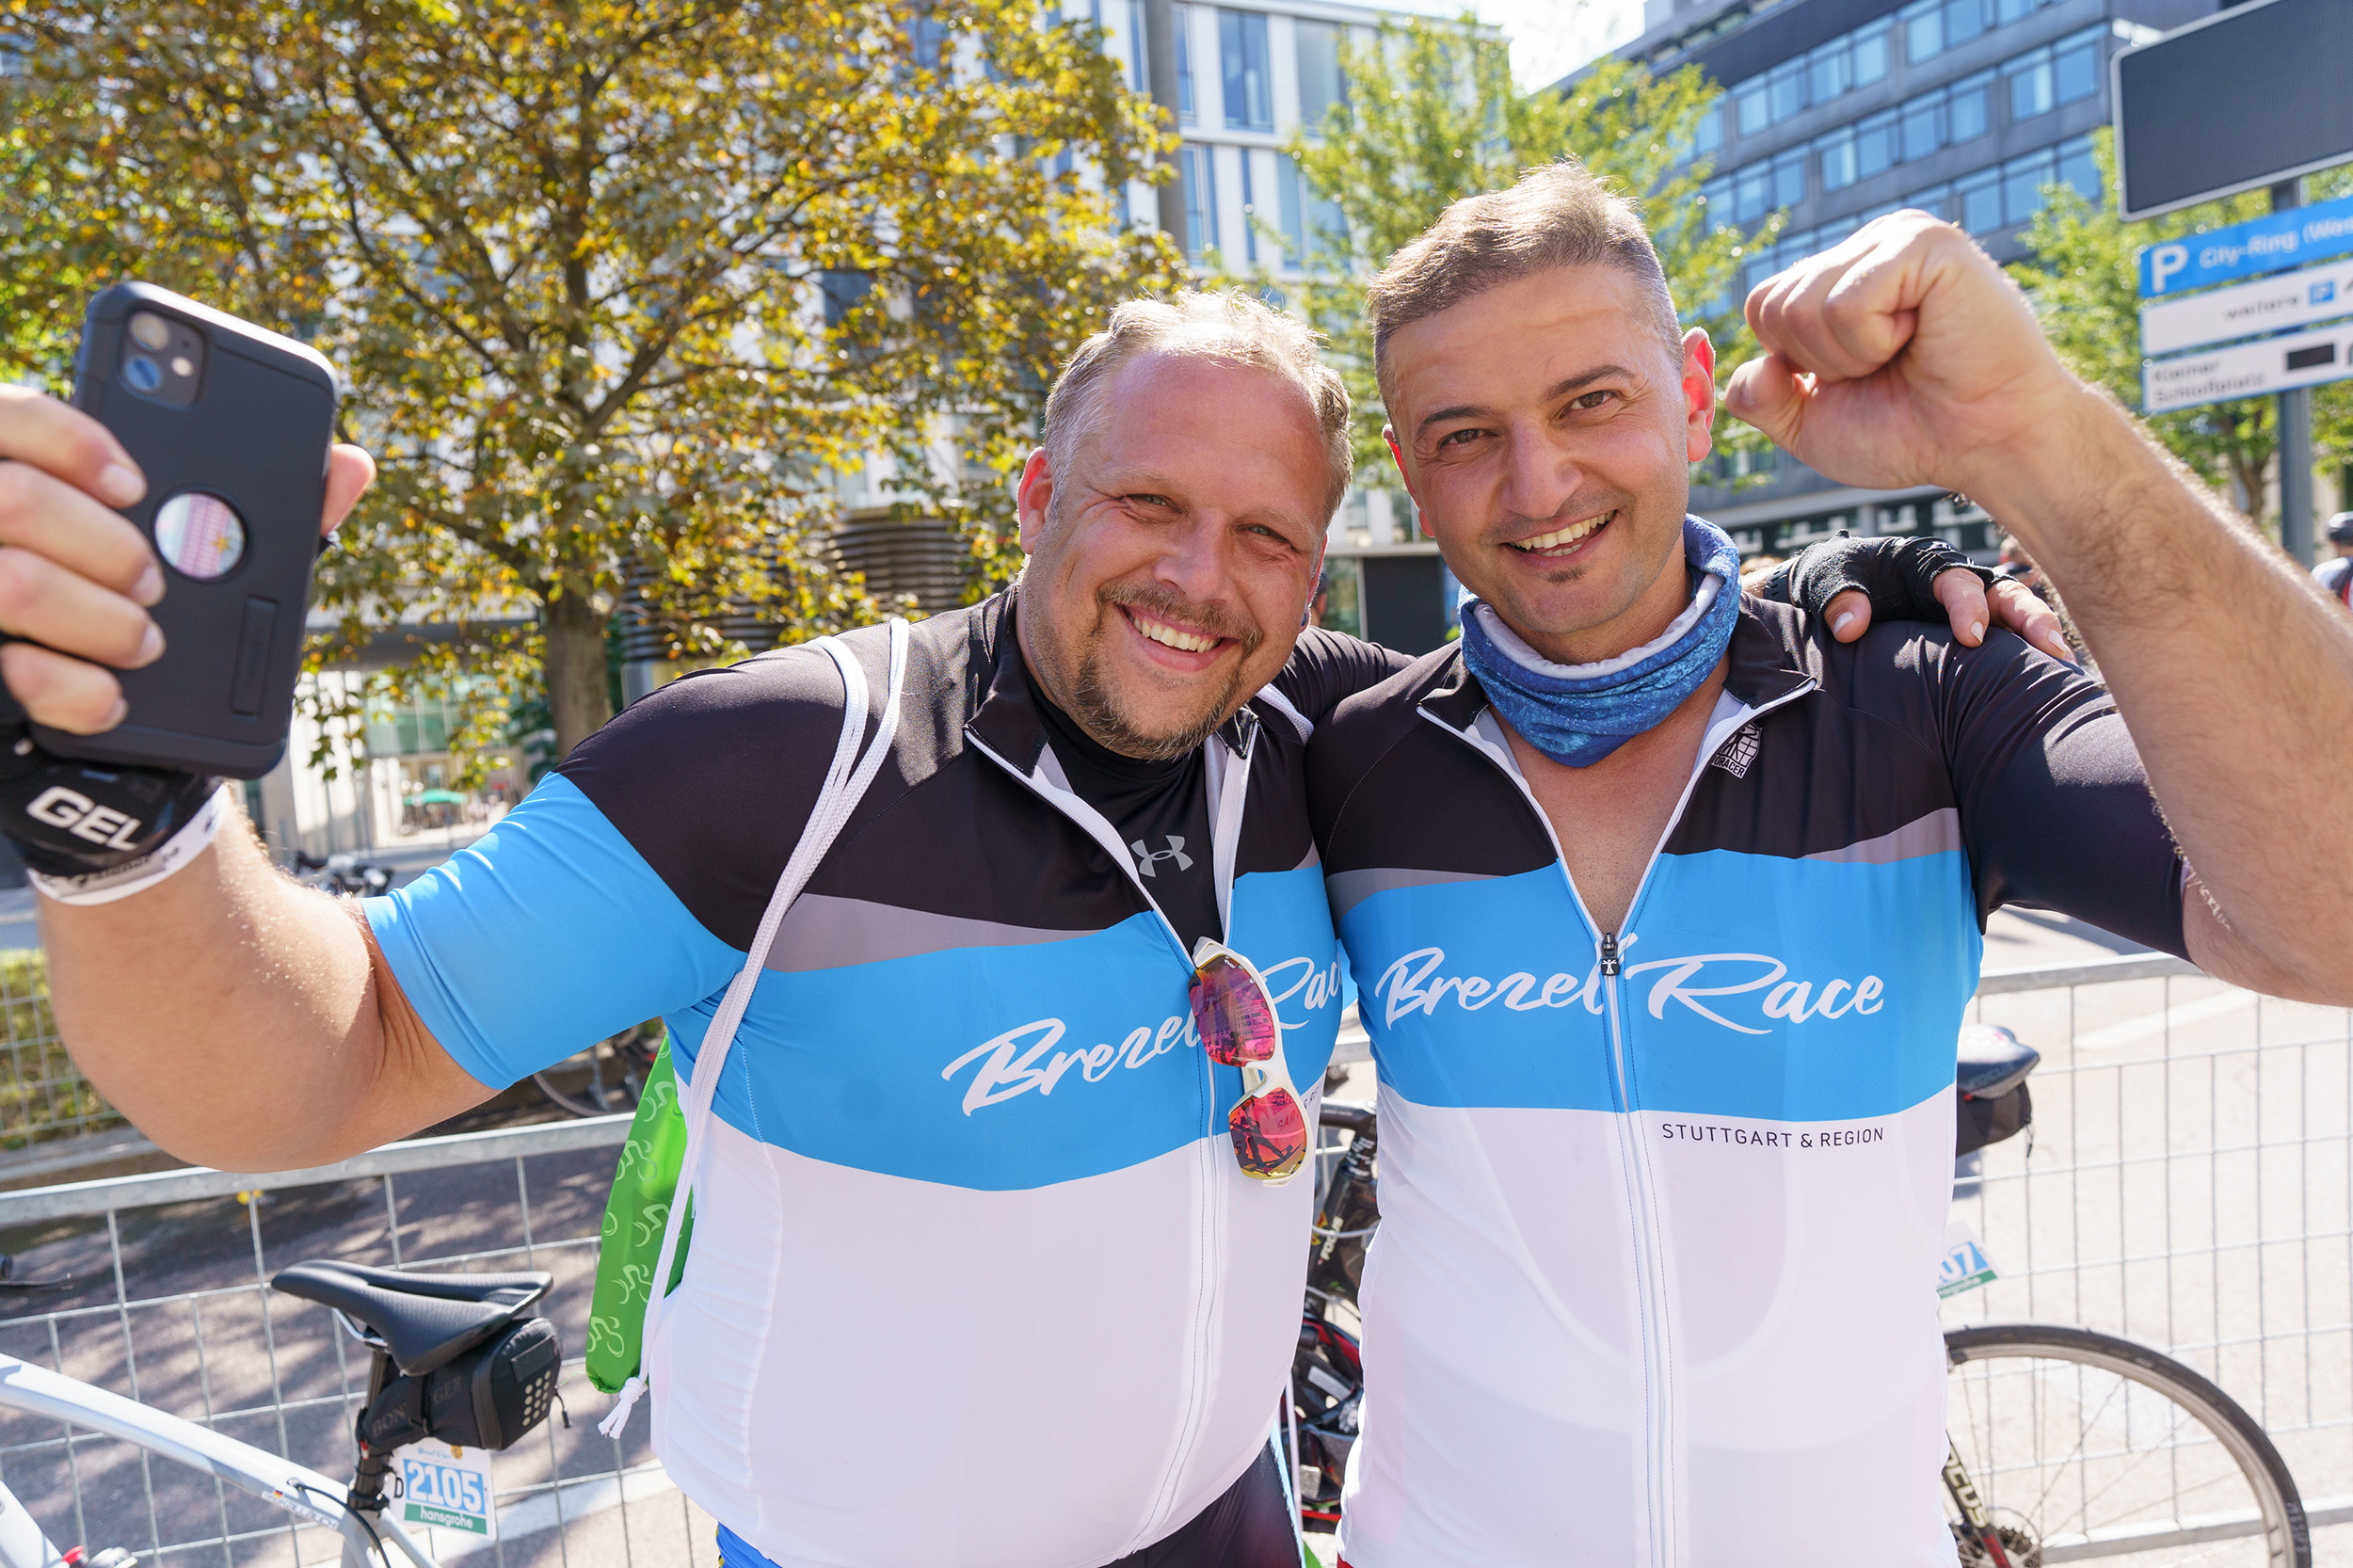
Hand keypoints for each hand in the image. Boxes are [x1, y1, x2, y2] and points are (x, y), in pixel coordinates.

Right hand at [0, 386, 373, 732]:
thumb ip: (284, 505)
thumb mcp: (230, 554)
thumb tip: (352, 464)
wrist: (127, 720)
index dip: (69, 440)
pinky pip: (12, 672)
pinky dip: (73, 689)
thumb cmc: (174, 611)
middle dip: (105, 545)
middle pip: (12, 498)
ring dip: (99, 620)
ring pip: (12, 583)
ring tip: (146, 641)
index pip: (10, 413)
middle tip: (155, 584)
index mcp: (26, 470)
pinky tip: (112, 697)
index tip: (135, 484)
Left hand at [1723, 212, 2085, 503]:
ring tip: (1908, 352)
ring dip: (1849, 357)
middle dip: (1820, 363)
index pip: (1762, 306)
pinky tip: (1923, 337)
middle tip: (1888, 368)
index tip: (1858, 377)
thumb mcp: (1810, 423)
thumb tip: (1748, 365)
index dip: (1796, 363)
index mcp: (1843, 273)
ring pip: (1804, 306)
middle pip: (1773, 306)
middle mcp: (1868, 244)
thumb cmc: (1912, 433)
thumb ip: (1759, 396)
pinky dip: (1873, 343)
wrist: (1989, 446)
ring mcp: (1897, 235)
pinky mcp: (1926, 244)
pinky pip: (1846, 304)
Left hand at [1822, 571, 2068, 659]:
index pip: (1954, 580)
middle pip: (2003, 595)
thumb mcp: (1824, 580)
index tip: (1970, 636)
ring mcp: (1969, 609)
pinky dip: (2026, 660)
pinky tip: (2049, 684)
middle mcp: (1956, 583)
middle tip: (2050, 650)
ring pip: (2014, 618)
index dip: (1966, 605)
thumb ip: (1838, 598)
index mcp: (1923, 563)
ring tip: (2064, 669)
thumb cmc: (1830, 579)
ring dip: (2039, 639)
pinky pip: (2004, 644)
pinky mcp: (1971, 636)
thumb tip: (1852, 626)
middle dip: (2029, 619)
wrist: (1825, 593)